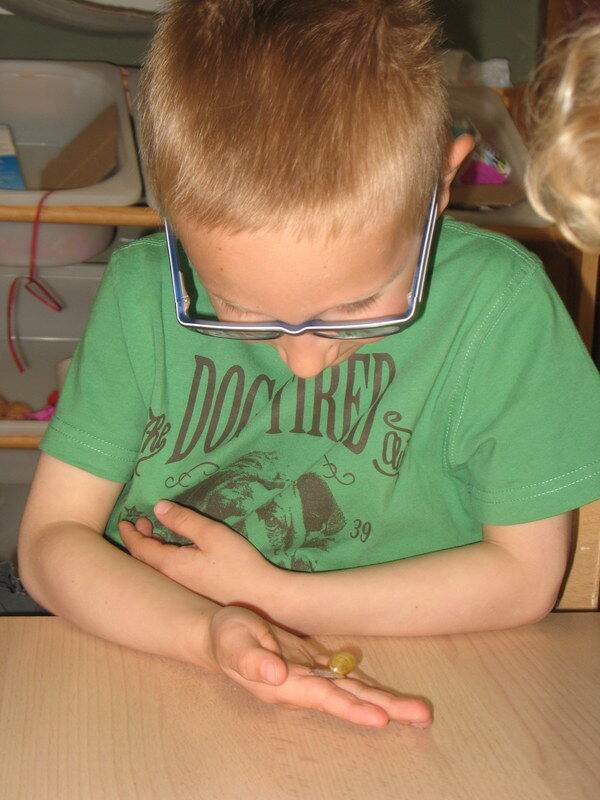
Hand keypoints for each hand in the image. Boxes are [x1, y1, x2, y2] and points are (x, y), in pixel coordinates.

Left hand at [118, 500, 275, 605]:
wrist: (261, 597)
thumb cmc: (237, 563)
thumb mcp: (211, 534)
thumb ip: (183, 520)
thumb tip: (157, 507)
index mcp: (171, 564)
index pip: (140, 549)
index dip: (130, 533)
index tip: (124, 521)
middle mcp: (172, 579)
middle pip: (145, 559)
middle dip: (140, 539)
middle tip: (141, 522)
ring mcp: (183, 588)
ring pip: (157, 567)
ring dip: (152, 548)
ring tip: (156, 533)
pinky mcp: (195, 591)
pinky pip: (169, 572)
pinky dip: (164, 557)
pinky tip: (176, 550)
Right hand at [208, 605, 432, 728]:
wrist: (223, 637)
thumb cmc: (226, 637)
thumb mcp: (233, 641)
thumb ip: (252, 658)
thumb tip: (277, 673)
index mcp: (286, 686)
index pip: (325, 698)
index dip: (352, 708)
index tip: (380, 718)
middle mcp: (305, 688)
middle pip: (350, 700)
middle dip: (386, 709)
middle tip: (423, 716)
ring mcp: (313, 679)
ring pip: (354, 691)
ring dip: (387, 702)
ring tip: (421, 713)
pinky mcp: (316, 667)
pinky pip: (348, 679)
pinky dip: (371, 688)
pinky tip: (393, 698)